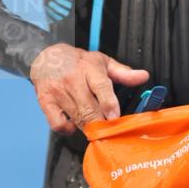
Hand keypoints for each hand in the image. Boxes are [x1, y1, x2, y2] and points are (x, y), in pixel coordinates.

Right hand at [29, 43, 148, 134]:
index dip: (109, 104)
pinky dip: (68, 129)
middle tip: (110, 130)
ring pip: (77, 118)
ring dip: (89, 127)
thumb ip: (123, 72)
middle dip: (102, 123)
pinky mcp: (46, 102)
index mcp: (90, 68)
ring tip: (96, 126)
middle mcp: (73, 80)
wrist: (45, 57)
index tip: (115, 117)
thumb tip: (143, 76)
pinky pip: (58, 124)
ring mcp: (58, 92)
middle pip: (89, 108)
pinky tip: (74, 124)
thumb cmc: (78, 62)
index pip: (100, 86)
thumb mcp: (102, 62)